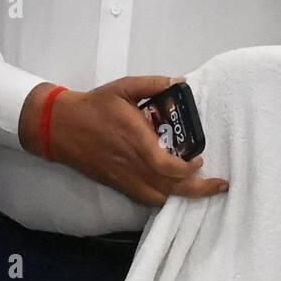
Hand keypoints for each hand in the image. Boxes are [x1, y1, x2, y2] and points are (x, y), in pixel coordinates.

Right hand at [17, 76, 227, 206]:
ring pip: (158, 197)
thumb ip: (153, 83)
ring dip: (182, 195)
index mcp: (135, 140)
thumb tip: (180, 81)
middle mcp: (132, 164)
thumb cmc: (94, 106)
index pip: (166, 165)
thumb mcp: (124, 87)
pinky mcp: (117, 184)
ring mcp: (124, 177)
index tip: (200, 159)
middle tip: (220, 185)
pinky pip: (144, 199)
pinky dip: (163, 197)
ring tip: (202, 187)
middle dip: (198, 189)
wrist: (60, 127)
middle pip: (169, 187)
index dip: (187, 168)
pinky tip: (174, 189)